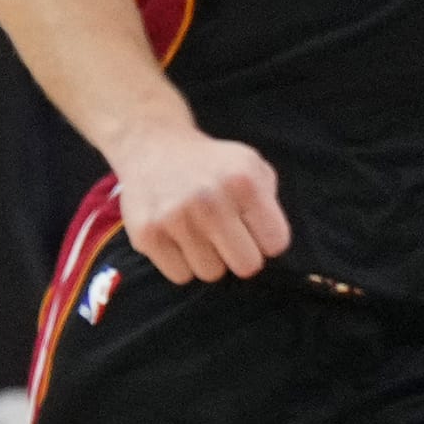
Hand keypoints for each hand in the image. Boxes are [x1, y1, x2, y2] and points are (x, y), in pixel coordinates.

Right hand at [107, 125, 289, 283]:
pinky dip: (180, 262)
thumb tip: (268, 247)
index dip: (266, 239)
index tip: (252, 229)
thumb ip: (269, 203)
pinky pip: (180, 275)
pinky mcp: (148, 235)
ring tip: (197, 233)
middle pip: (246, 266)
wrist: (153, 147)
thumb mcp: (251, 166)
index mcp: (244, 181)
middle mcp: (210, 200)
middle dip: (240, 255)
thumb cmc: (211, 165)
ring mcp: (175, 219)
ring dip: (208, 259)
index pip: (275, 243)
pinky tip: (176, 237)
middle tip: (226, 238)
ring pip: (210, 273)